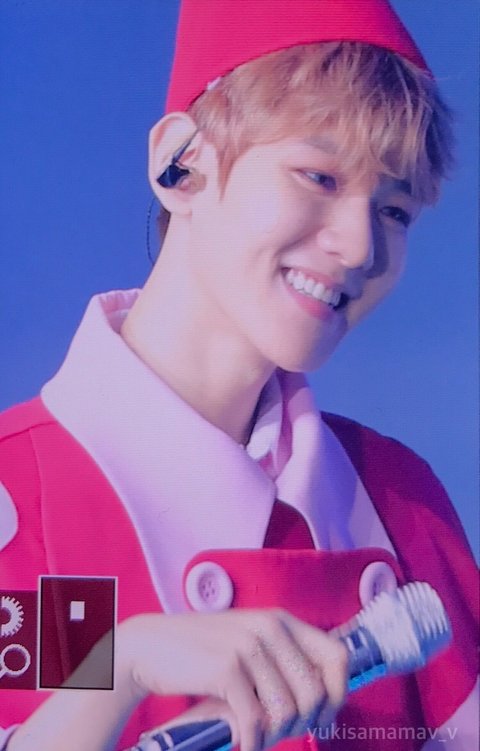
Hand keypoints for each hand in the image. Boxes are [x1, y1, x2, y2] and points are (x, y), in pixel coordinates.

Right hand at [117, 608, 347, 750]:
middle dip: (304, 724)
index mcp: (281, 620)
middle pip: (316, 692)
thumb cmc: (202, 652)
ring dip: (276, 736)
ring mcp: (248, 646)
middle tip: (281, 733)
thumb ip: (282, 658)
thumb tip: (325, 697)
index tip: (322, 716)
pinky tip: (244, 744)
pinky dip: (253, 743)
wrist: (150, 646)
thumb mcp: (248, 641)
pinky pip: (256, 721)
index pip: (338, 656)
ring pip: (289, 711)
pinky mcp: (227, 669)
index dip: (338, 692)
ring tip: (258, 736)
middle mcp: (270, 628)